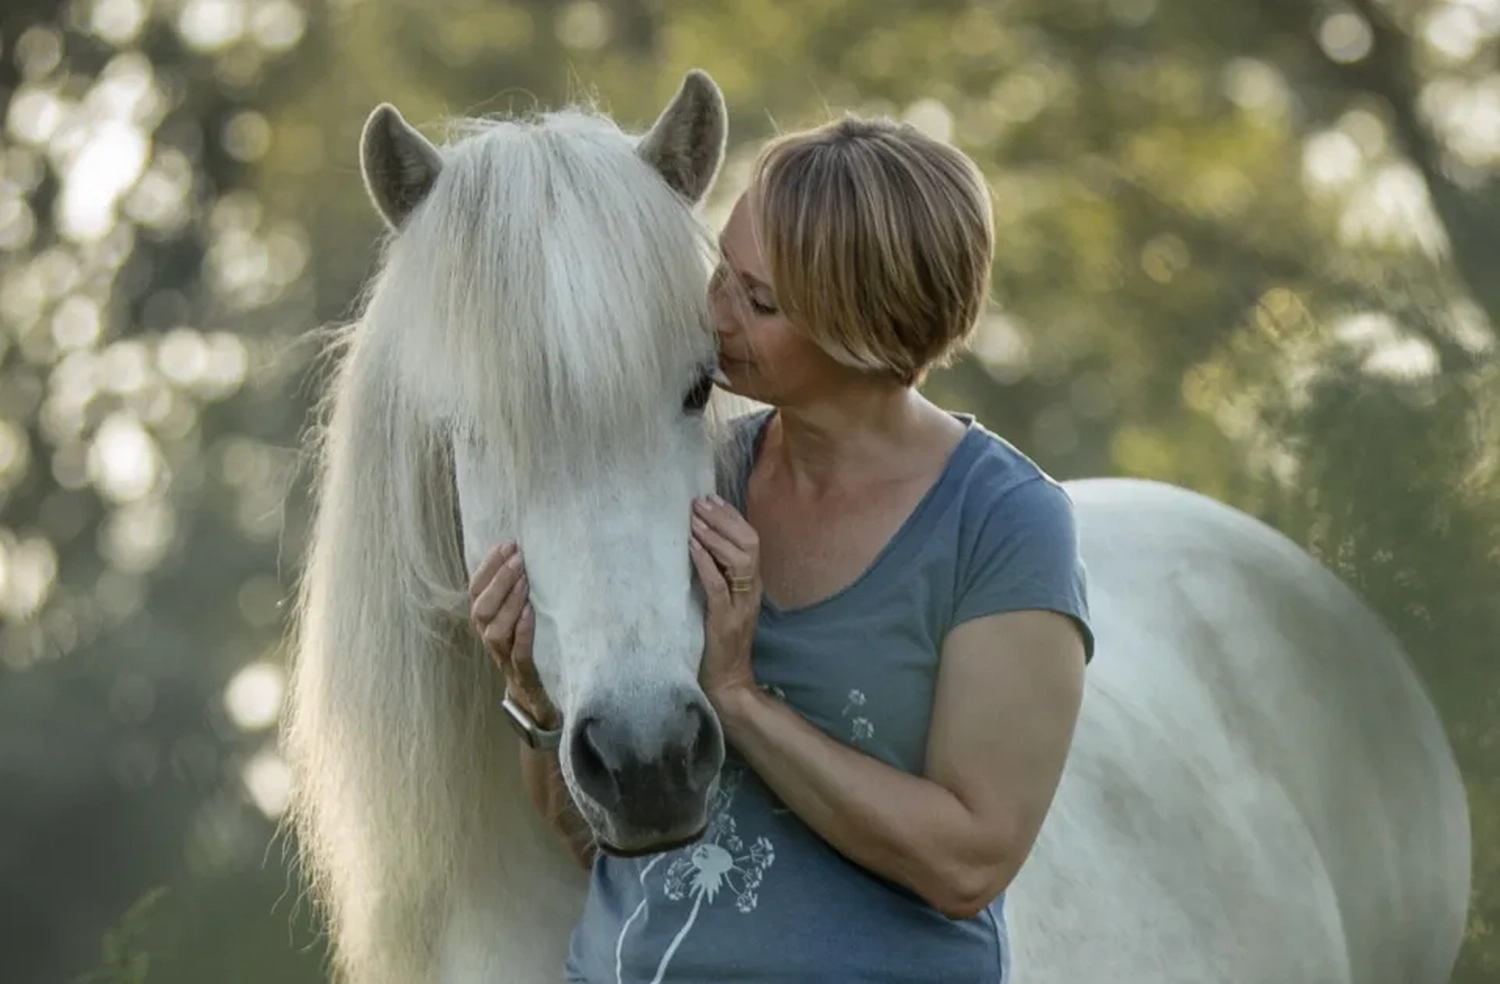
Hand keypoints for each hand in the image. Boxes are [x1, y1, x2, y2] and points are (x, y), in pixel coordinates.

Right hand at [469, 541, 559, 730]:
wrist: (539, 703)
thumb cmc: (530, 654)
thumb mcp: (521, 621)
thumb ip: (516, 596)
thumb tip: (524, 556)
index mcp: (488, 625)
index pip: (476, 592)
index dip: (488, 568)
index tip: (506, 544)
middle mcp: (491, 641)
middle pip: (481, 609)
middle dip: (498, 580)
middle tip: (518, 558)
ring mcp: (505, 660)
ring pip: (494, 632)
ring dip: (508, 603)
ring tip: (524, 581)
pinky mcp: (526, 677)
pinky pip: (519, 655)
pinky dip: (522, 632)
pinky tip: (531, 613)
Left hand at [688, 494, 761, 707]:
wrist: (729, 681)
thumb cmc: (720, 642)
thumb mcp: (723, 602)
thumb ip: (719, 575)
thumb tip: (700, 543)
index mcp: (752, 584)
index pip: (751, 540)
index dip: (731, 516)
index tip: (710, 498)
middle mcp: (752, 590)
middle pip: (749, 543)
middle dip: (724, 519)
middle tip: (699, 502)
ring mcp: (741, 605)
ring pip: (739, 560)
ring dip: (714, 536)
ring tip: (693, 520)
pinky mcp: (725, 620)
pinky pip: (719, 585)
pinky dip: (705, 563)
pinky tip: (691, 547)